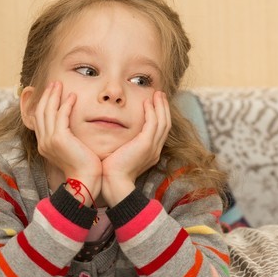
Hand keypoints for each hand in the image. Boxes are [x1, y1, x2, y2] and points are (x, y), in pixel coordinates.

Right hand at [32, 82, 101, 196]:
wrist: (86, 180)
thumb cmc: (85, 168)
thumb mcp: (73, 151)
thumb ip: (69, 140)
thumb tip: (74, 132)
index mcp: (45, 145)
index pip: (39, 119)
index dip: (44, 104)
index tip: (51, 92)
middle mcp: (44, 142)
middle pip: (40, 112)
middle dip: (46, 96)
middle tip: (54, 84)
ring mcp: (49, 140)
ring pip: (48, 111)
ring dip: (54, 96)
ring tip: (60, 84)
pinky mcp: (59, 139)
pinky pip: (60, 116)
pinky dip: (66, 104)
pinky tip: (72, 96)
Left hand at [100, 91, 170, 206]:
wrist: (113, 182)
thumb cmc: (112, 172)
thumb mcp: (121, 156)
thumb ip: (123, 145)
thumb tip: (117, 138)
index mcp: (150, 152)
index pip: (160, 131)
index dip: (160, 116)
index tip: (155, 104)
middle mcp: (155, 149)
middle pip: (165, 124)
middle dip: (164, 108)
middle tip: (160, 95)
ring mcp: (153, 147)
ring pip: (163, 122)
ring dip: (161, 106)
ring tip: (157, 94)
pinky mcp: (146, 144)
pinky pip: (153, 123)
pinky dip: (152, 111)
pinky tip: (147, 102)